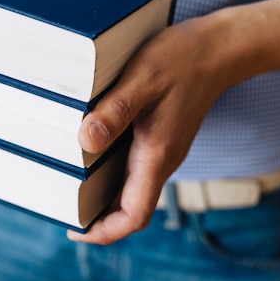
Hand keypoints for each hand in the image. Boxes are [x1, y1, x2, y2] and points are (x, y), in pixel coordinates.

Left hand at [68, 15, 238, 243]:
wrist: (219, 49)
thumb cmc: (181, 60)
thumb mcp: (143, 79)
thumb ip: (115, 111)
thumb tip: (86, 140)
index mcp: (157, 155)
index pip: (134, 215)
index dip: (104, 231)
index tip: (73, 229)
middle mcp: (162, 161)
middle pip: (130, 209)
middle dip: (97, 219)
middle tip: (60, 209)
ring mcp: (163, 152)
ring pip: (132, 191)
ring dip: (103, 198)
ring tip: (68, 189)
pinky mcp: (161, 139)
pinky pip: (136, 170)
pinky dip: (111, 176)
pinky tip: (89, 157)